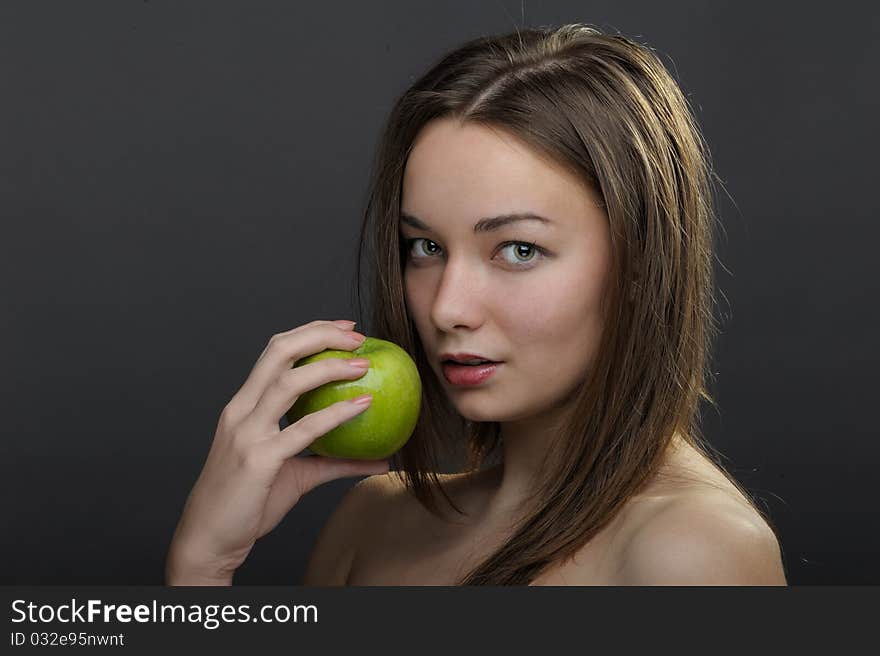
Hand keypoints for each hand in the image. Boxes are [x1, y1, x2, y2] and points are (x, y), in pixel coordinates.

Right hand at [165, 319, 387, 583]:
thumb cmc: (248, 505)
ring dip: (329, 366)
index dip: (310, 332)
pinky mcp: (258, 460)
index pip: (275, 351)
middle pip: (278, 351)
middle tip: (357, 335)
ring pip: (288, 382)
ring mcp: (247, 433)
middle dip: (319, 334)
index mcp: (244, 406)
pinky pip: (303, 429)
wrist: (209, 541)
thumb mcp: (297, 476)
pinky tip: (363, 405)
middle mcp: (241, 411)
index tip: (345, 328)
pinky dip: (336, 413)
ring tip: (363, 363)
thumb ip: (336, 462)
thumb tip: (382, 460)